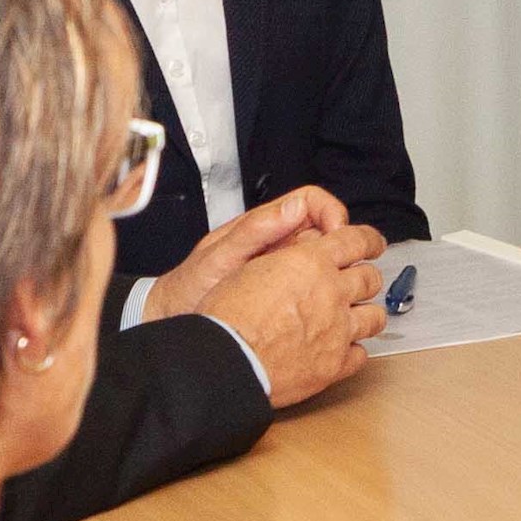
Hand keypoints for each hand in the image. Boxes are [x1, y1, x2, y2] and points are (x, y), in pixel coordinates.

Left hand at [152, 188, 347, 319]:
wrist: (175, 318)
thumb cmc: (189, 287)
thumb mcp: (218, 257)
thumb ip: (254, 230)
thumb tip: (294, 207)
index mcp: (264, 225)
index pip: (312, 202)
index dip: (331, 213)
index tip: (336, 235)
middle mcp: (278, 243)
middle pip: (327, 230)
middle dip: (343, 244)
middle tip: (346, 267)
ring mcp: (283, 268)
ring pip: (326, 260)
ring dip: (337, 271)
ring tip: (336, 291)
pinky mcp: (286, 292)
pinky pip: (316, 286)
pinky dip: (326, 293)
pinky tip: (324, 309)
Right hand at [166, 215, 390, 407]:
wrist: (224, 360)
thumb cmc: (227, 316)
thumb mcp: (251, 265)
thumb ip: (287, 257)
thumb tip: (300, 254)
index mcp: (311, 263)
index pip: (358, 240)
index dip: (369, 240)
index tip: (373, 244)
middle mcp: (331, 293)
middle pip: (370, 278)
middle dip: (364, 279)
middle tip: (357, 283)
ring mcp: (337, 330)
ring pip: (374, 316)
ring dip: (365, 314)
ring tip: (354, 317)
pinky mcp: (335, 364)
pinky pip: (361, 355)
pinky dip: (353, 351)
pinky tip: (342, 349)